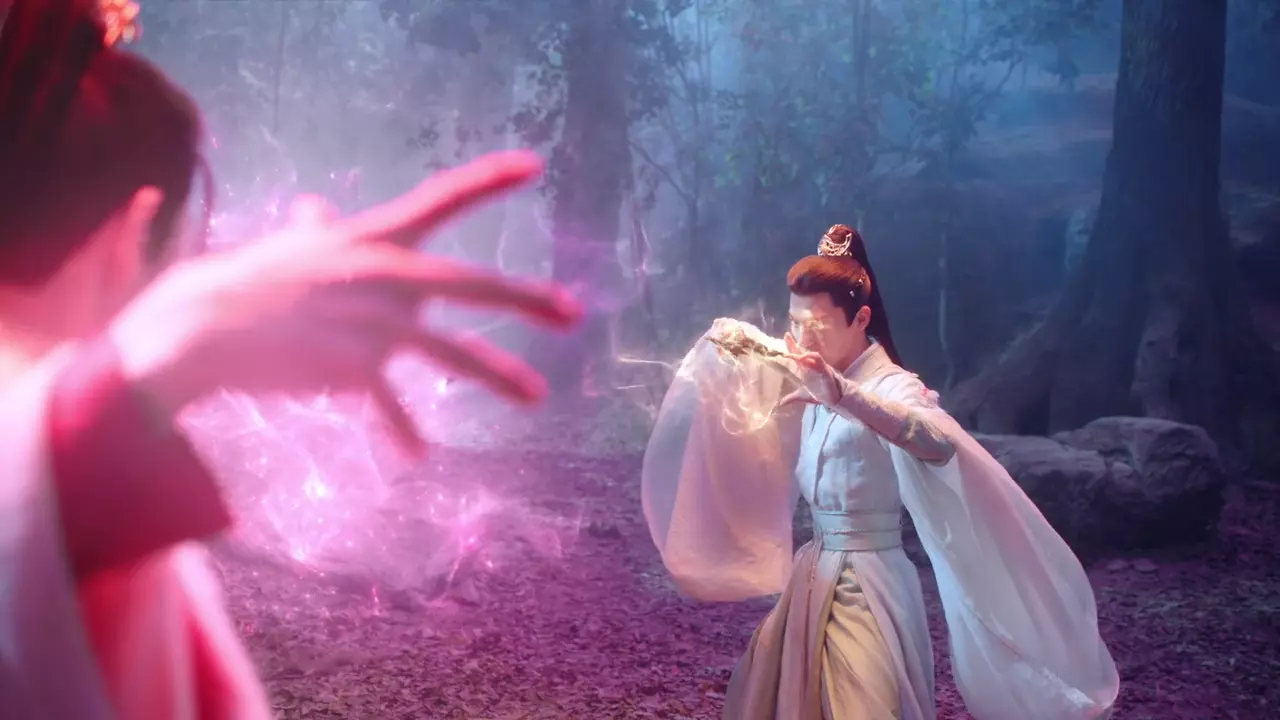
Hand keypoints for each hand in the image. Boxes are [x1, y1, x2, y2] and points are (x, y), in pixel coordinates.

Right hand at [109, 150, 580, 454]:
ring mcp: (373, 322)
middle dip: (527, 298)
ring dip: (500, 374)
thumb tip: (314, 207)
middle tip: (573, 312)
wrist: (201, 326)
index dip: (487, 180)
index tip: (534, 165)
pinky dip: (403, 430)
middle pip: (471, 282)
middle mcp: (383, 274)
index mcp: (372, 238)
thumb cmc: (248, 283)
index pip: (439, 198)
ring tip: (538, 396)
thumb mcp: (291, 248)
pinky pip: (392, 403)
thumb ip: (316, 229)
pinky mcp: (355, 367)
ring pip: (454, 351)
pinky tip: (417, 454)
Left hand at [778, 333, 841, 407]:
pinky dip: (811, 357)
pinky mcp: (825, 369)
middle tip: (786, 335)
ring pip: (809, 355)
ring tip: (789, 355)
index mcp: (805, 370)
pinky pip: (819, 359)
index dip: (791, 346)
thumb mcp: (803, 396)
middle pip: (801, 352)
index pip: (797, 356)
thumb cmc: (821, 394)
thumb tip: (780, 403)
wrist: (834, 399)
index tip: (786, 337)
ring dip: (799, 353)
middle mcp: (811, 366)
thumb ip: (792, 398)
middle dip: (793, 344)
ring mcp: (818, 366)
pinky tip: (803, 358)